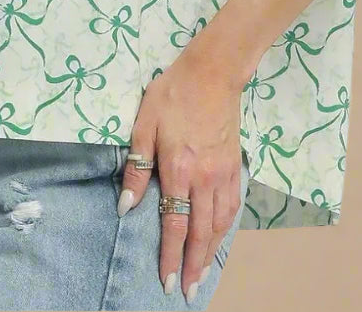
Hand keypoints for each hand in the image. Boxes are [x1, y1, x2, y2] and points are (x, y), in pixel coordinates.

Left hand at [116, 47, 243, 300]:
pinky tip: (220, 237)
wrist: (213, 72)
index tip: (166, 280)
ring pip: (220, 223)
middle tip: (187, 291)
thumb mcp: (144, 123)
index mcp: (178, 169)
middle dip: (193, 265)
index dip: (170, 255)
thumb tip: (127, 205)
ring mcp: (223, 173)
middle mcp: (204, 178)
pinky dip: (226, 228)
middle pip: (200, 232)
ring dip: (211, 252)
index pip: (175, 224)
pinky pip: (232, 205)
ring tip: (202, 274)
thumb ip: (137, 166)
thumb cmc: (172, 94)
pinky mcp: (235, 165)